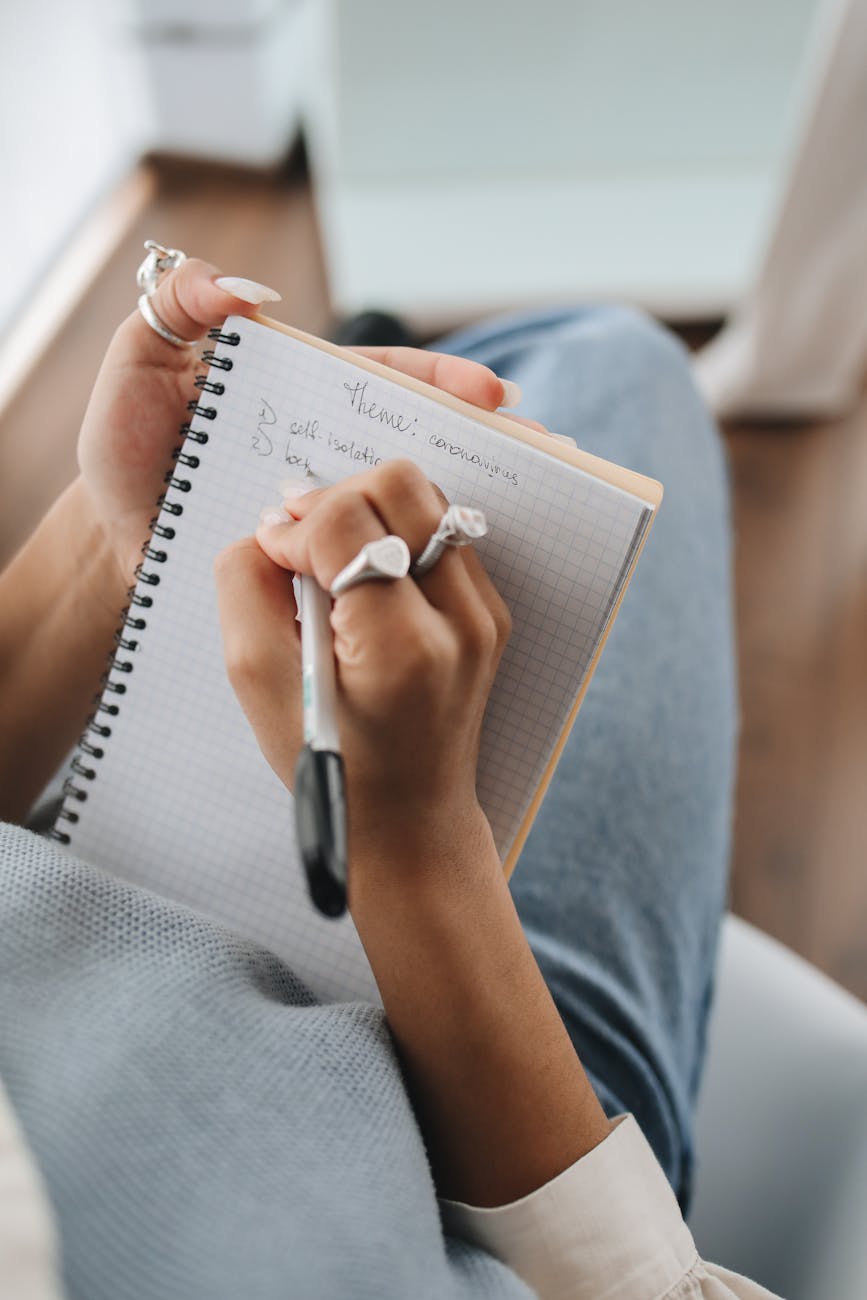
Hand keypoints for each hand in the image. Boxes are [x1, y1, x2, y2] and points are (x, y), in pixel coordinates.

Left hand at [76, 257, 541, 590]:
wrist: (116, 542)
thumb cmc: (129, 452)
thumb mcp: (138, 368)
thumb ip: (180, 313)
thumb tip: (244, 287)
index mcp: (303, 392)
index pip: (383, 377)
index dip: (439, 381)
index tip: (486, 393)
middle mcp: (328, 445)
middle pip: (416, 435)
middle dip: (484, 439)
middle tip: (544, 448)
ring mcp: (330, 503)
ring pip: (409, 495)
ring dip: (469, 497)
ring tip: (538, 503)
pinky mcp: (321, 558)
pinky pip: (376, 551)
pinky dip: (422, 553)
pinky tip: (467, 564)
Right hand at [215, 459, 511, 877]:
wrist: (410, 817)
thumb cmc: (330, 758)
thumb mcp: (258, 683)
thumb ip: (246, 589)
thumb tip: (269, 529)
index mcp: (402, 645)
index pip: (346, 522)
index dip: (293, 525)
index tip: (273, 557)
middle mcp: (459, 620)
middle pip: (400, 486)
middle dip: (337, 499)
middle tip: (300, 542)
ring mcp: (485, 614)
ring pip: (425, 500)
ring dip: (368, 512)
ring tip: (330, 560)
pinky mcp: (491, 612)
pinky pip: (442, 533)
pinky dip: (395, 536)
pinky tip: (364, 578)